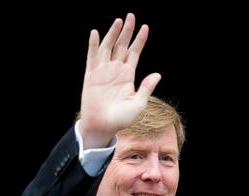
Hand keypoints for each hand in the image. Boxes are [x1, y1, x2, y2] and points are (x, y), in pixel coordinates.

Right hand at [79, 12, 161, 148]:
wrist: (103, 126)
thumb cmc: (121, 118)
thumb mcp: (138, 103)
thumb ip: (146, 88)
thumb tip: (158, 74)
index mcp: (128, 76)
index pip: (134, 53)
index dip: (139, 40)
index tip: (145, 27)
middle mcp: (115, 70)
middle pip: (122, 46)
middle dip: (126, 31)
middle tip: (131, 16)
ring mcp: (103, 71)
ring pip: (108, 48)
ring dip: (112, 34)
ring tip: (118, 21)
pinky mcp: (91, 75)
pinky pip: (92, 57)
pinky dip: (94, 45)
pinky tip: (96, 34)